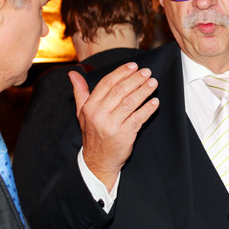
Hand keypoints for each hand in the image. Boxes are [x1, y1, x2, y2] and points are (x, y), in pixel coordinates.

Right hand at [70, 62, 158, 189]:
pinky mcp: (124, 135)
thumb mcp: (82, 113)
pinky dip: (148, 108)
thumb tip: (73, 73)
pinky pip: (139, 118)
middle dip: (136, 79)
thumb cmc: (92, 134)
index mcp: (89, 107)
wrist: (98, 161)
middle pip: (120, 91)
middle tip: (147, 72)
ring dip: (144, 91)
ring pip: (131, 102)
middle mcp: (99, 115)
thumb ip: (80, 92)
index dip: (121, 72)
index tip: (133, 66)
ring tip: (153, 83)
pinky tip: (155, 102)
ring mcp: (112, 125)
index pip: (106, 83)